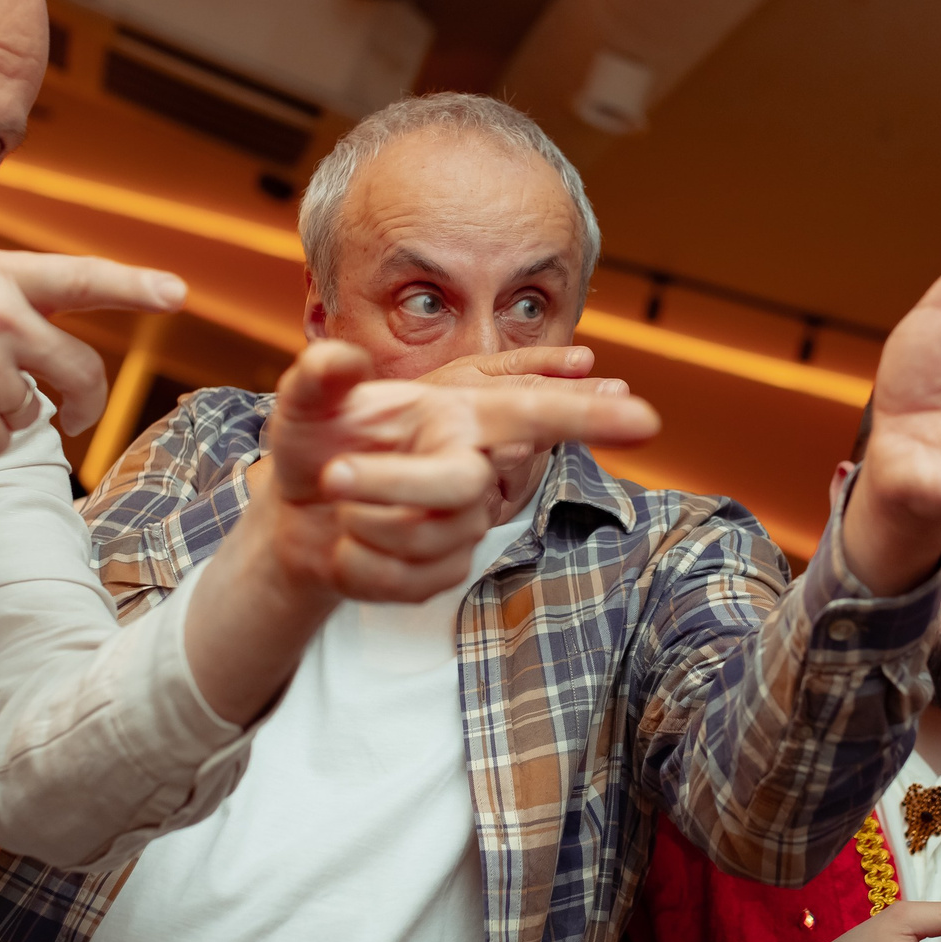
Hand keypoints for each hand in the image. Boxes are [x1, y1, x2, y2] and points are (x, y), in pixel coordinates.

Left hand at [254, 340, 658, 602]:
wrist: (295, 509)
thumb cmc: (314, 442)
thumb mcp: (303, 402)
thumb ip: (319, 376)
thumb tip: (339, 359)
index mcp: (457, 415)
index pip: (533, 413)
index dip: (588, 416)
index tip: (644, 417)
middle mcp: (471, 467)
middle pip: (461, 486)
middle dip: (390, 483)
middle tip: (332, 477)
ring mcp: (460, 526)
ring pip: (426, 538)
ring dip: (362, 524)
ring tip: (337, 502)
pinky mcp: (440, 573)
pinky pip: (404, 582)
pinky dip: (355, 566)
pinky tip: (343, 544)